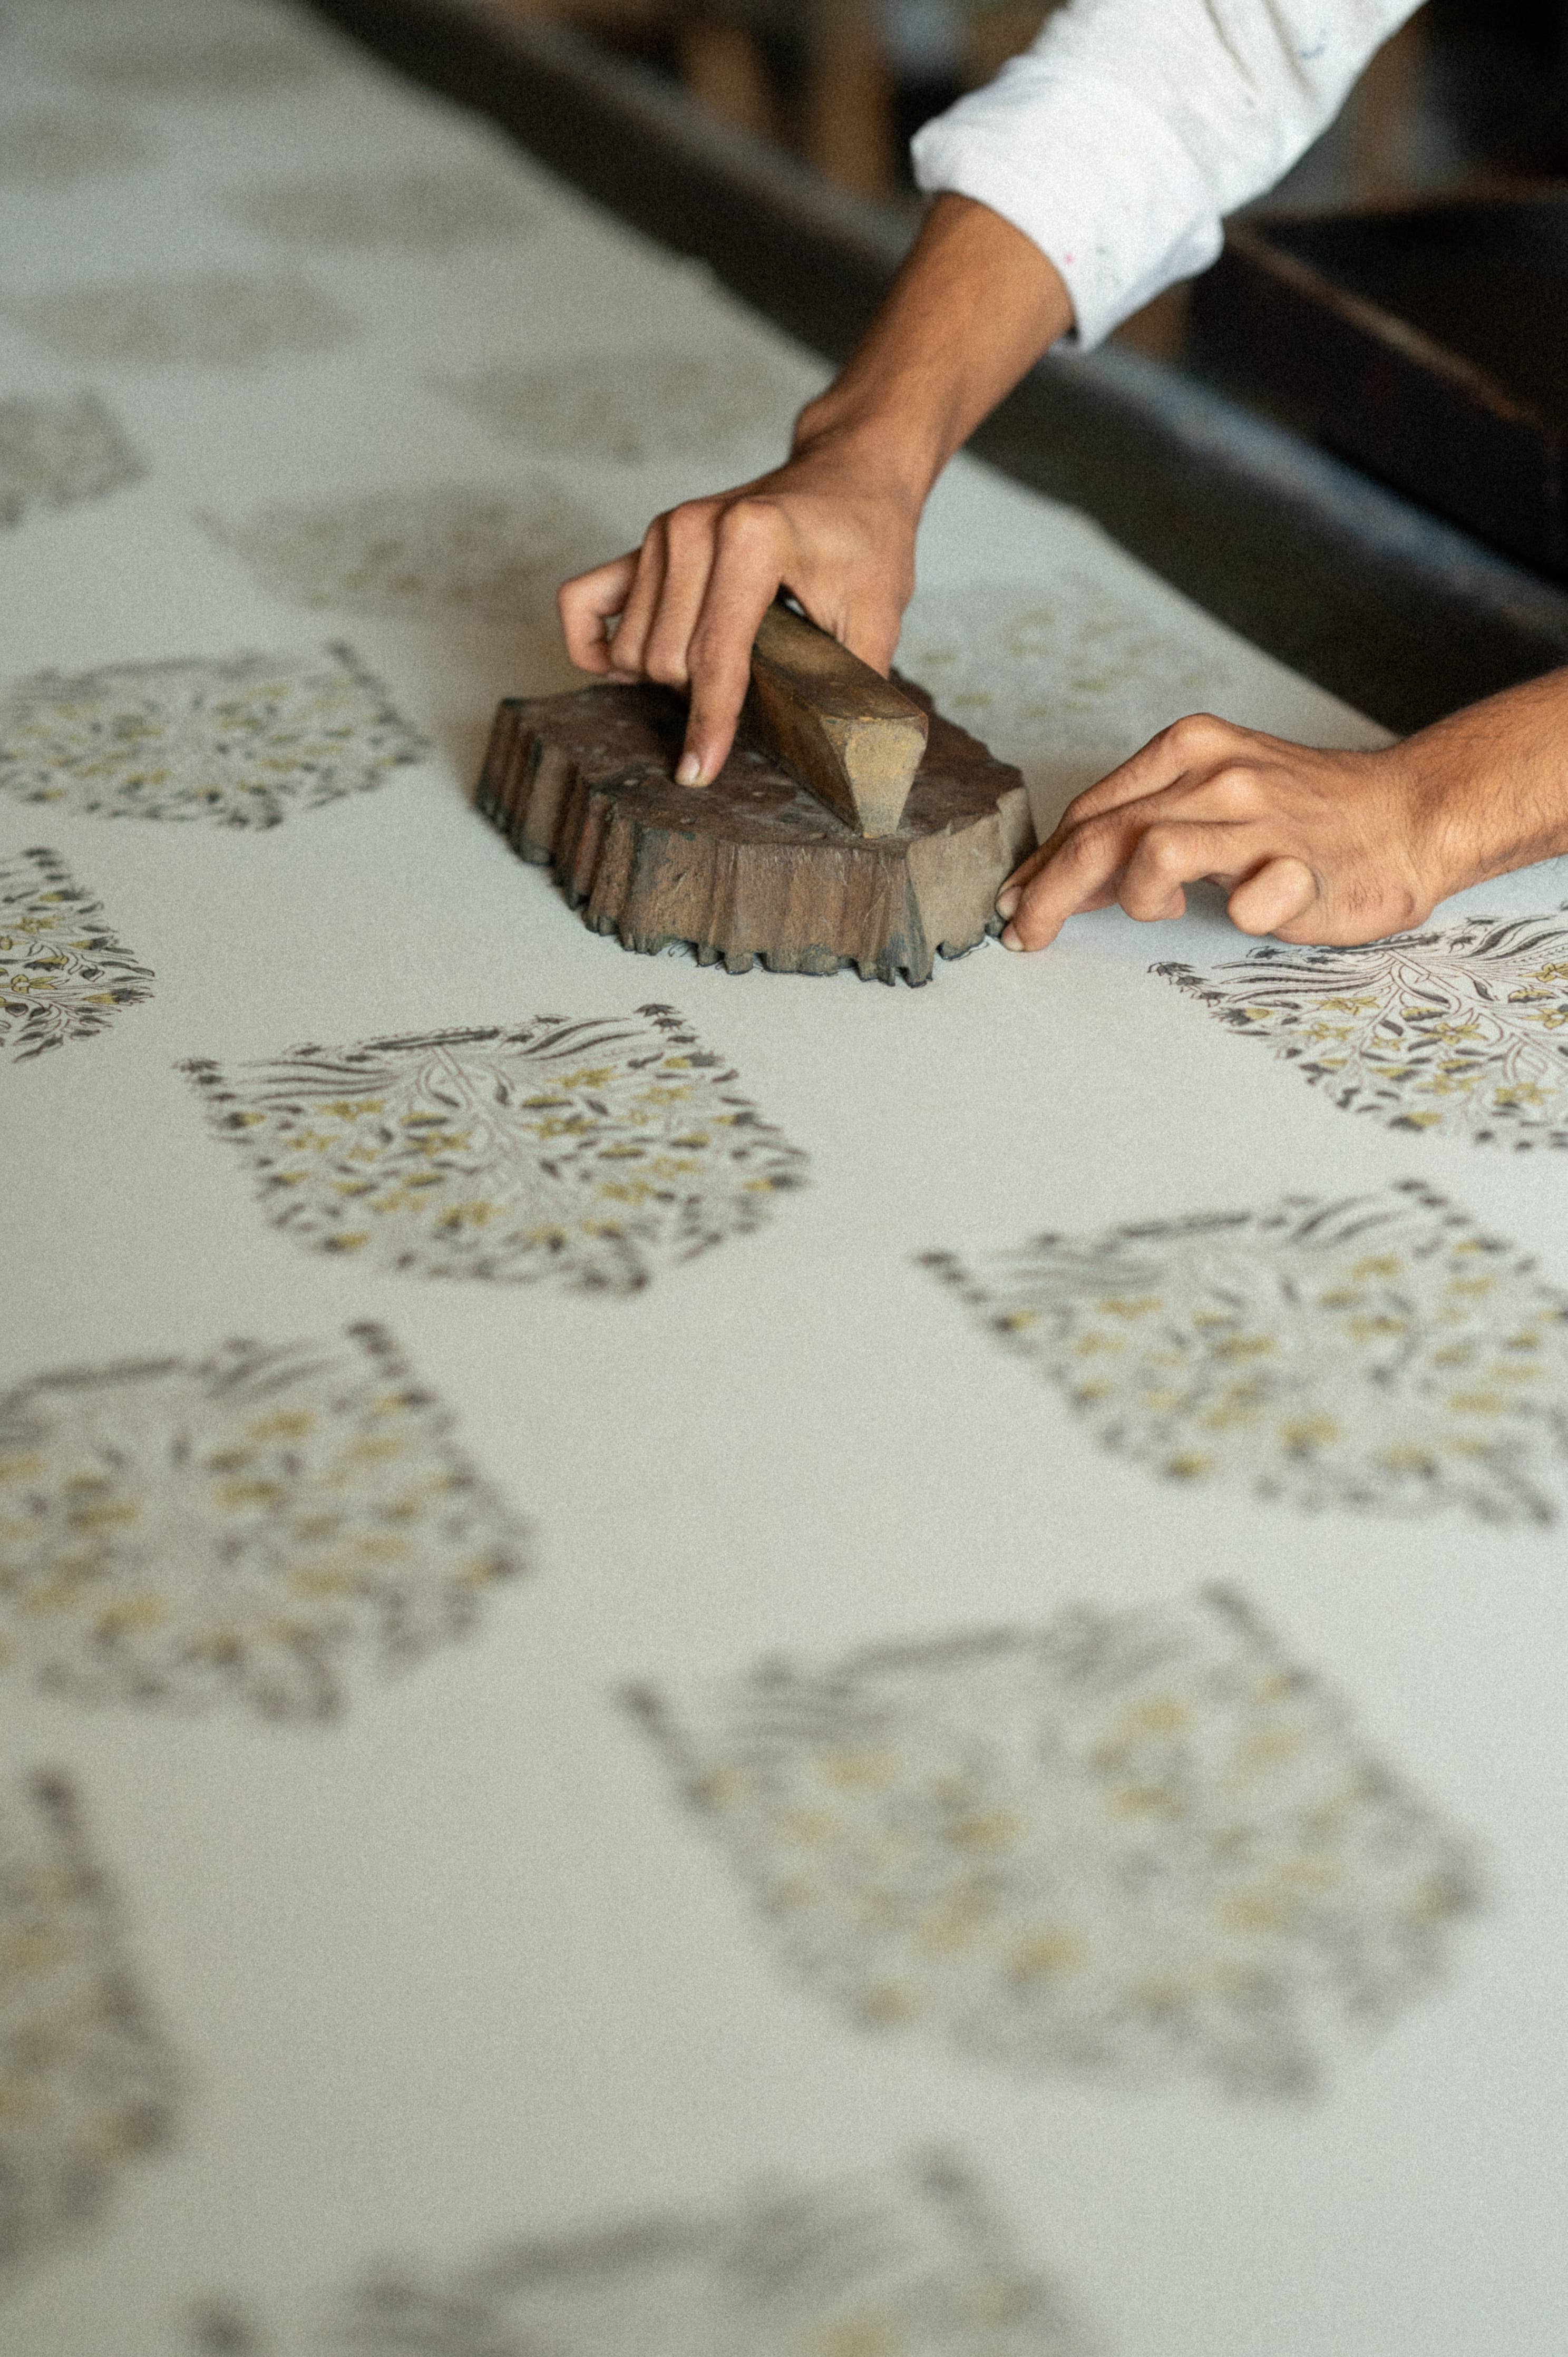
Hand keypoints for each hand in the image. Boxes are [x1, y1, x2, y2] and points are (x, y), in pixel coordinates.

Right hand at [557, 194, 1074, 787]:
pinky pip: (582, 602)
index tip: (697, 774)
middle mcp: (694, 529)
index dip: (707, 724)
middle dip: (700, 696)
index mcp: (752, 538)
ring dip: (664, 678)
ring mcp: (662, 532)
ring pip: (632, 647)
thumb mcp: (879, 615)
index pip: (715, 655)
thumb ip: (854, 685)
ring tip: (716, 670)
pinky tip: (628, 669)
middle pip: (666, 660)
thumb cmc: (866, 541)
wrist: (849, 474)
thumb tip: (845, 761)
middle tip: (752, 688)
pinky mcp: (644, 541)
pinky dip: (595, 645)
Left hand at [996, 677, 1567, 951]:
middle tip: (1025, 935)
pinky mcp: (1303, 865)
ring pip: (1154, 853)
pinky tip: (1245, 910)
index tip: (1014, 903)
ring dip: (1136, 897)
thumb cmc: (1304, 817)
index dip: (1043, 864)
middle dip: (1049, 892)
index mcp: (1189, 749)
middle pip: (1103, 834)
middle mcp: (1218, 775)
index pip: (1092, 810)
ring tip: (1156, 913)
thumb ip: (1145, 824)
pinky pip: (1249, 898)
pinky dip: (1238, 912)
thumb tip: (1065, 878)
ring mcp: (1261, 817)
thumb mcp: (1212, 800)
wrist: (1410, 816)